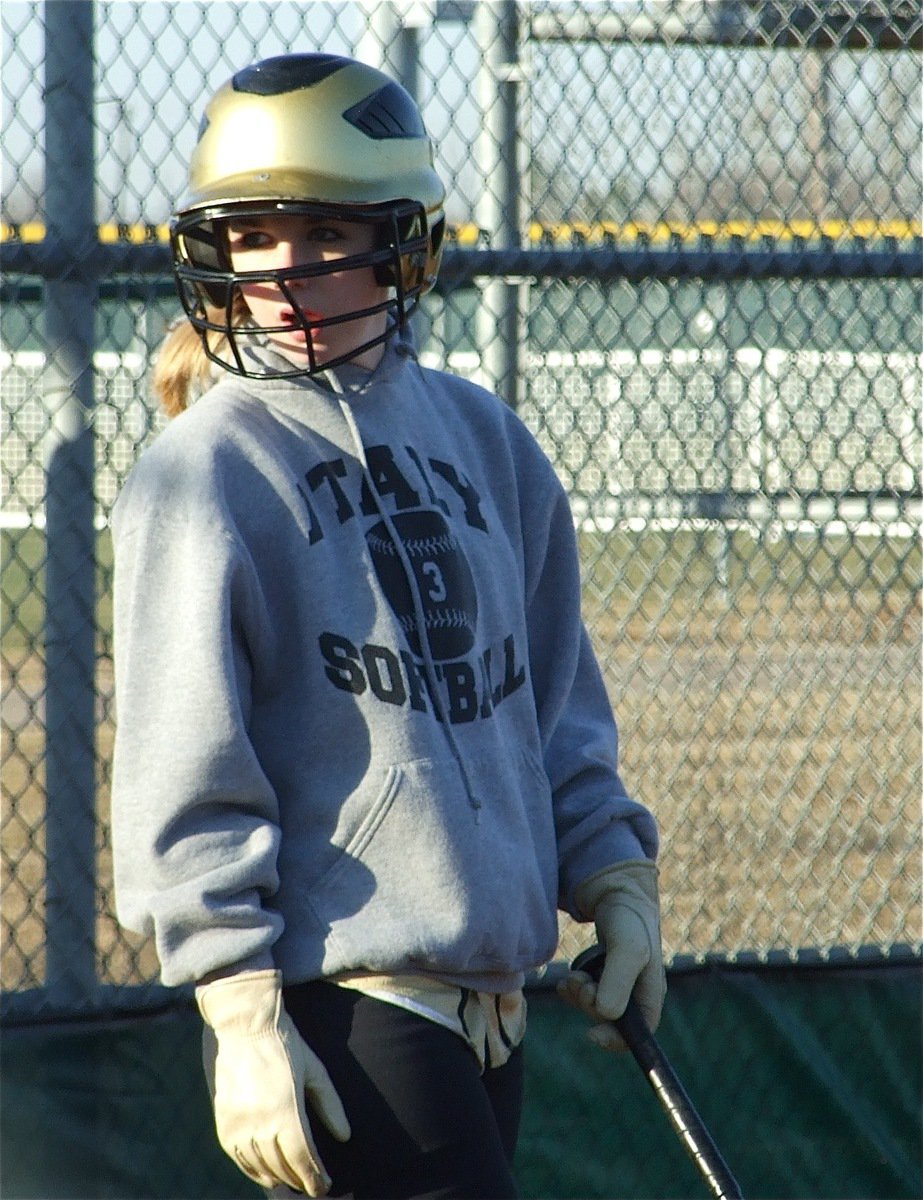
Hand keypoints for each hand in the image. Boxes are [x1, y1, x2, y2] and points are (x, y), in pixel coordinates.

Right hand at [197, 970, 350, 1194]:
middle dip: (299, 1179)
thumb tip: (345, 1136)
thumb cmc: (286, 1045)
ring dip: (277, 1178)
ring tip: (291, 1182)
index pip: (302, 1157)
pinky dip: (252, 1169)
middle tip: (311, 1186)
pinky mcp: (224, 1121)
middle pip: (282, 1165)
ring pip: (259, 1165)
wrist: (246, 1026)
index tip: (324, 1186)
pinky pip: (238, 1156)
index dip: (314, 1176)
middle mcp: (260, 1121)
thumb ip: (330, 1104)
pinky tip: (264, 1173)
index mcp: (286, 1109)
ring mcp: (239, 1122)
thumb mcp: (315, 1070)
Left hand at [558, 859, 665, 1051]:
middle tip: (581, 982)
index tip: (590, 1035)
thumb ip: (618, 981)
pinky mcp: (603, 975)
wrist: (617, 893)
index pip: (639, 1034)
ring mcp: (619, 985)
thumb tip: (606, 1014)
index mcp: (652, 993)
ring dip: (580, 995)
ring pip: (595, 1006)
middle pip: (610, 1019)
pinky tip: (567, 978)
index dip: (616, 1040)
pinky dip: (573, 989)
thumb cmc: (629, 920)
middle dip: (590, 1004)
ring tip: (574, 976)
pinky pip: (584, 994)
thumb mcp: (627, 948)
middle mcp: (637, 993)